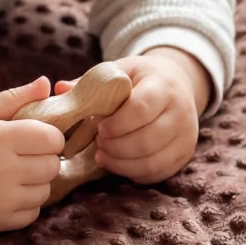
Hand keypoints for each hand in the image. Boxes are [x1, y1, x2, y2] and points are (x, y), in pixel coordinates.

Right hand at [0, 76, 65, 230]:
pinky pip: (33, 213)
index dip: (50, 135)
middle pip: (52, 165)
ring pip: (45, 190)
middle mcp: (2, 170)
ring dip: (37, 181)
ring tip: (17, 172)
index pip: (51, 138)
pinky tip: (9, 191)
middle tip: (26, 154)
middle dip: (44, 157)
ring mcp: (0, 199)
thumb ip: (15, 97)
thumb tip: (46, 83)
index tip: (37, 136)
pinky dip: (27, 203)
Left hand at [54, 49, 208, 184]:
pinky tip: (119, 163)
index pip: (141, 109)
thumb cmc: (139, 79)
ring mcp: (186, 136)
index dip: (116, 124)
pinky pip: (158, 173)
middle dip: (116, 147)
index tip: (100, 127)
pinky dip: (134, 173)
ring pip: (153, 161)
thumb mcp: (118, 72)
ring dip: (122, 163)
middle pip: (147, 140)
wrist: (176, 85)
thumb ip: (90, 82)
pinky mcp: (184, 154)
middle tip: (99, 144)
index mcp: (163, 85)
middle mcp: (181, 111)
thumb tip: (59, 88)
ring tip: (104, 155)